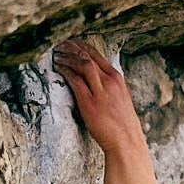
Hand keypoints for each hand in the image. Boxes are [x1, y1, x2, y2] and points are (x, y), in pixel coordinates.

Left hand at [55, 38, 145, 155]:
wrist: (127, 140)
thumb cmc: (122, 123)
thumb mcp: (120, 98)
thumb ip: (110, 87)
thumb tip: (98, 80)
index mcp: (117, 79)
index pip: (97, 55)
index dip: (82, 46)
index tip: (72, 42)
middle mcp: (110, 81)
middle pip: (88, 56)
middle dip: (72, 48)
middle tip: (60, 44)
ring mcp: (100, 91)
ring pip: (82, 65)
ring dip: (67, 57)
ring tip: (57, 54)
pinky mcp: (90, 103)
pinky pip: (76, 81)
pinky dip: (66, 72)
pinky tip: (58, 68)